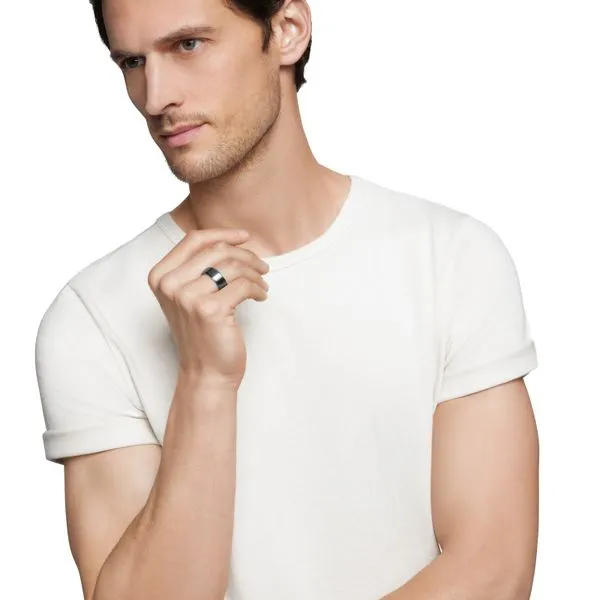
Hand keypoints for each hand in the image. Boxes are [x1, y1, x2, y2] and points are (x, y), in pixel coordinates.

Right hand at [148, 228, 269, 389]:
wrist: (205, 372)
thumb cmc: (202, 332)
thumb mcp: (189, 295)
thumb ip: (199, 267)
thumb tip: (232, 239)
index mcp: (160, 276)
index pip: (194, 239)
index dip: (223, 234)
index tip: (245, 237)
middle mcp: (169, 284)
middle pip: (217, 250)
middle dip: (247, 256)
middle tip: (262, 268)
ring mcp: (188, 297)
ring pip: (233, 266)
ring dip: (255, 273)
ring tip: (262, 284)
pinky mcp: (210, 310)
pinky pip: (244, 285)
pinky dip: (258, 288)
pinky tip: (261, 296)